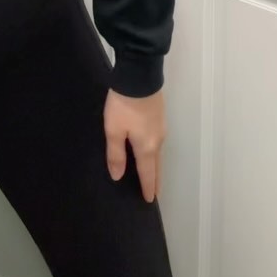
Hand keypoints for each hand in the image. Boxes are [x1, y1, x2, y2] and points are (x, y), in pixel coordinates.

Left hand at [103, 87, 166, 202]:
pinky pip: (158, 141)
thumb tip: (118, 177)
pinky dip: (155, 152)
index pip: (147, 173)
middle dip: (155, 180)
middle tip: (156, 193)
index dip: (148, 187)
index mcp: (146, 147)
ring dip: (155, 165)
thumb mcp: (114, 130)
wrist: (140, 76)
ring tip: (151, 174)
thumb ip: (115, 154)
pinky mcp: (160, 116)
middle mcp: (158, 140)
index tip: (150, 200)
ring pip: (158, 153)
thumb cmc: (124, 106)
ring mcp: (161, 127)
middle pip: (157, 165)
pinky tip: (149, 149)